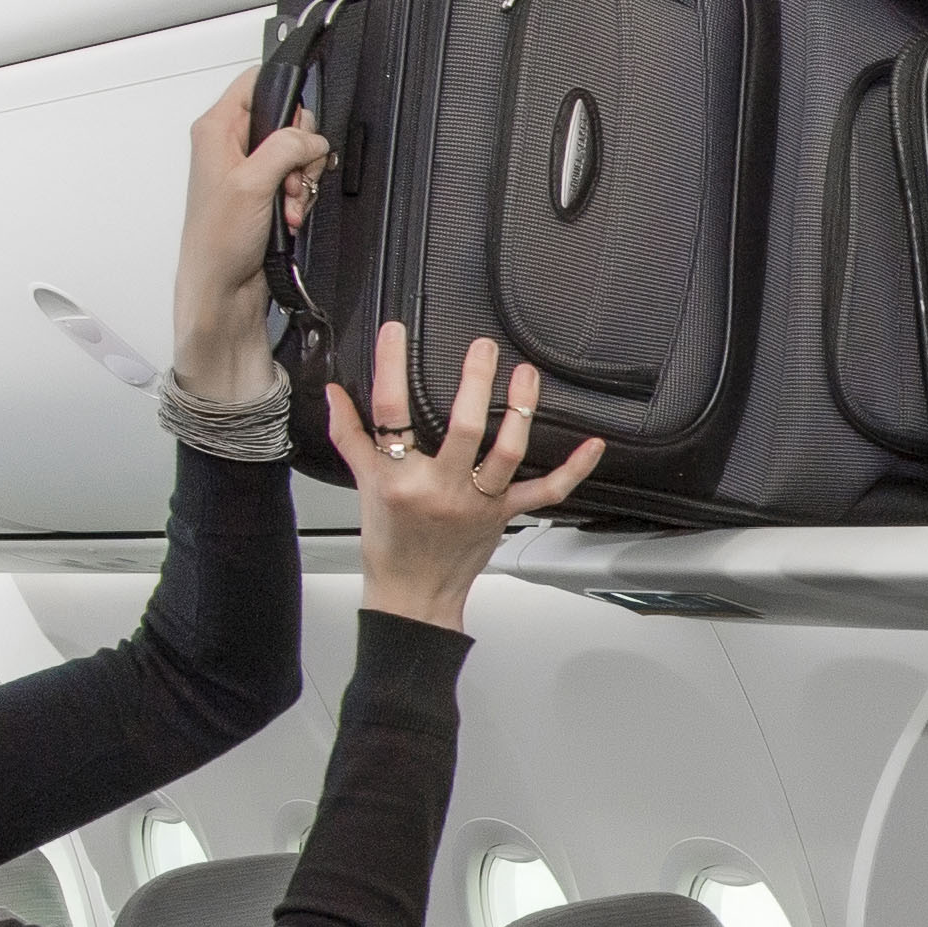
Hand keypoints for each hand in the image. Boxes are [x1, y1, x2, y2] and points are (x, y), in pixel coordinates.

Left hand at [171, 75, 333, 403]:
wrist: (221, 289)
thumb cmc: (216, 243)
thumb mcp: (251, 183)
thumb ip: (284, 147)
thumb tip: (310, 136)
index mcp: (215, 130)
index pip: (255, 81)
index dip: (284, 93)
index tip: (297, 119)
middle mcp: (230, 145)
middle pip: (287, 119)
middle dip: (300, 149)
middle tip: (289, 175)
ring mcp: (249, 170)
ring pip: (297, 151)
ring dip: (302, 178)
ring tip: (287, 202)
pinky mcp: (264, 192)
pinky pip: (297, 178)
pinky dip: (301, 196)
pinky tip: (289, 214)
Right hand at [330, 323, 604, 628]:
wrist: (414, 594)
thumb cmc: (389, 541)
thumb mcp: (363, 485)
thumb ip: (349, 435)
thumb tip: (334, 392)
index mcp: (399, 478)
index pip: (391, 414)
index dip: (390, 367)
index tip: (394, 332)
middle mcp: (441, 488)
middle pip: (464, 429)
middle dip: (476, 384)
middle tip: (482, 348)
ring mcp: (478, 502)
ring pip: (507, 454)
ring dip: (521, 411)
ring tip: (526, 375)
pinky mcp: (505, 514)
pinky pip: (547, 491)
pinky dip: (574, 469)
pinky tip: (593, 443)